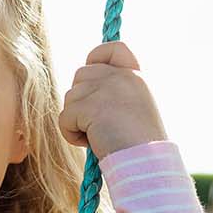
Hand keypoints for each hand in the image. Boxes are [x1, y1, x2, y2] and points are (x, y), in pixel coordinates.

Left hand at [60, 41, 167, 157]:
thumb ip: (116, 93)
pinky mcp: (90, 106)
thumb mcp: (136, 110)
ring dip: (77, 120)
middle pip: (81, 75)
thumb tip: (83, 89)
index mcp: (135, 77)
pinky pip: (65, 117)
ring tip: (98, 137)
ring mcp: (106, 89)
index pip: (113, 48)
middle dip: (82, 100)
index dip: (96, 58)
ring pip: (70, 97)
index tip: (94, 83)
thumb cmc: (141, 147)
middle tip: (97, 124)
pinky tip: (91, 144)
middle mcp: (121, 77)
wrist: (147, 164)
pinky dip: (72, 134)